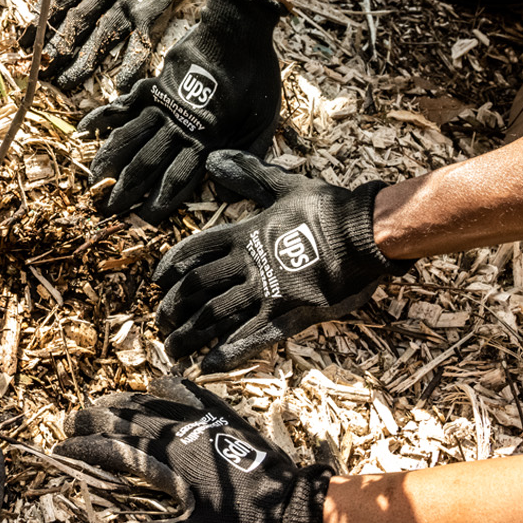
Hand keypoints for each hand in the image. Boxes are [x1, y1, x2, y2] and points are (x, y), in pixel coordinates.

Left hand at [32, 0, 220, 90]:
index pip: (57, 1)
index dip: (38, 24)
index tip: (23, 44)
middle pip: (75, 23)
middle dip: (56, 49)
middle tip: (40, 72)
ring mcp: (129, 3)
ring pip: (101, 37)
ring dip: (83, 63)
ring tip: (66, 82)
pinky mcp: (152, 13)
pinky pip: (140, 43)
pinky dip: (132, 65)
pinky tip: (121, 84)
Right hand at [56, 376, 331, 522]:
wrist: (297, 511)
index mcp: (169, 461)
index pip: (114, 449)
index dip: (85, 449)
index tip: (62, 449)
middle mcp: (182, 433)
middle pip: (127, 417)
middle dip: (95, 418)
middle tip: (73, 422)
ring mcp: (205, 423)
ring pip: (154, 402)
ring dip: (124, 402)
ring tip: (104, 404)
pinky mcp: (227, 421)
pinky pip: (194, 394)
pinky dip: (172, 386)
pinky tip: (161, 382)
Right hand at [78, 0, 283, 223]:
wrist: (239, 30)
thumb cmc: (257, 76)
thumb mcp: (264, 121)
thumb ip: (245, 156)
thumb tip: (225, 195)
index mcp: (206, 137)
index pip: (178, 178)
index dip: (159, 201)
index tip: (143, 219)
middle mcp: (179, 124)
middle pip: (147, 162)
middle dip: (127, 188)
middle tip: (109, 208)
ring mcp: (162, 104)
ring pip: (130, 137)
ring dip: (111, 160)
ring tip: (94, 181)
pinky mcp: (154, 85)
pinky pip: (124, 103)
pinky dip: (103, 115)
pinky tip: (84, 130)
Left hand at [154, 151, 415, 370]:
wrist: (366, 232)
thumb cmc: (328, 208)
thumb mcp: (283, 185)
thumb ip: (248, 175)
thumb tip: (216, 157)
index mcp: (244, 234)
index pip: (194, 251)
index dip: (171, 267)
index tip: (156, 281)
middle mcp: (248, 263)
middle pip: (197, 287)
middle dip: (174, 308)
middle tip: (160, 323)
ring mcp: (267, 290)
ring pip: (215, 315)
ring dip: (190, 334)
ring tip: (173, 349)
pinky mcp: (289, 313)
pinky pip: (251, 337)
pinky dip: (228, 352)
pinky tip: (208, 365)